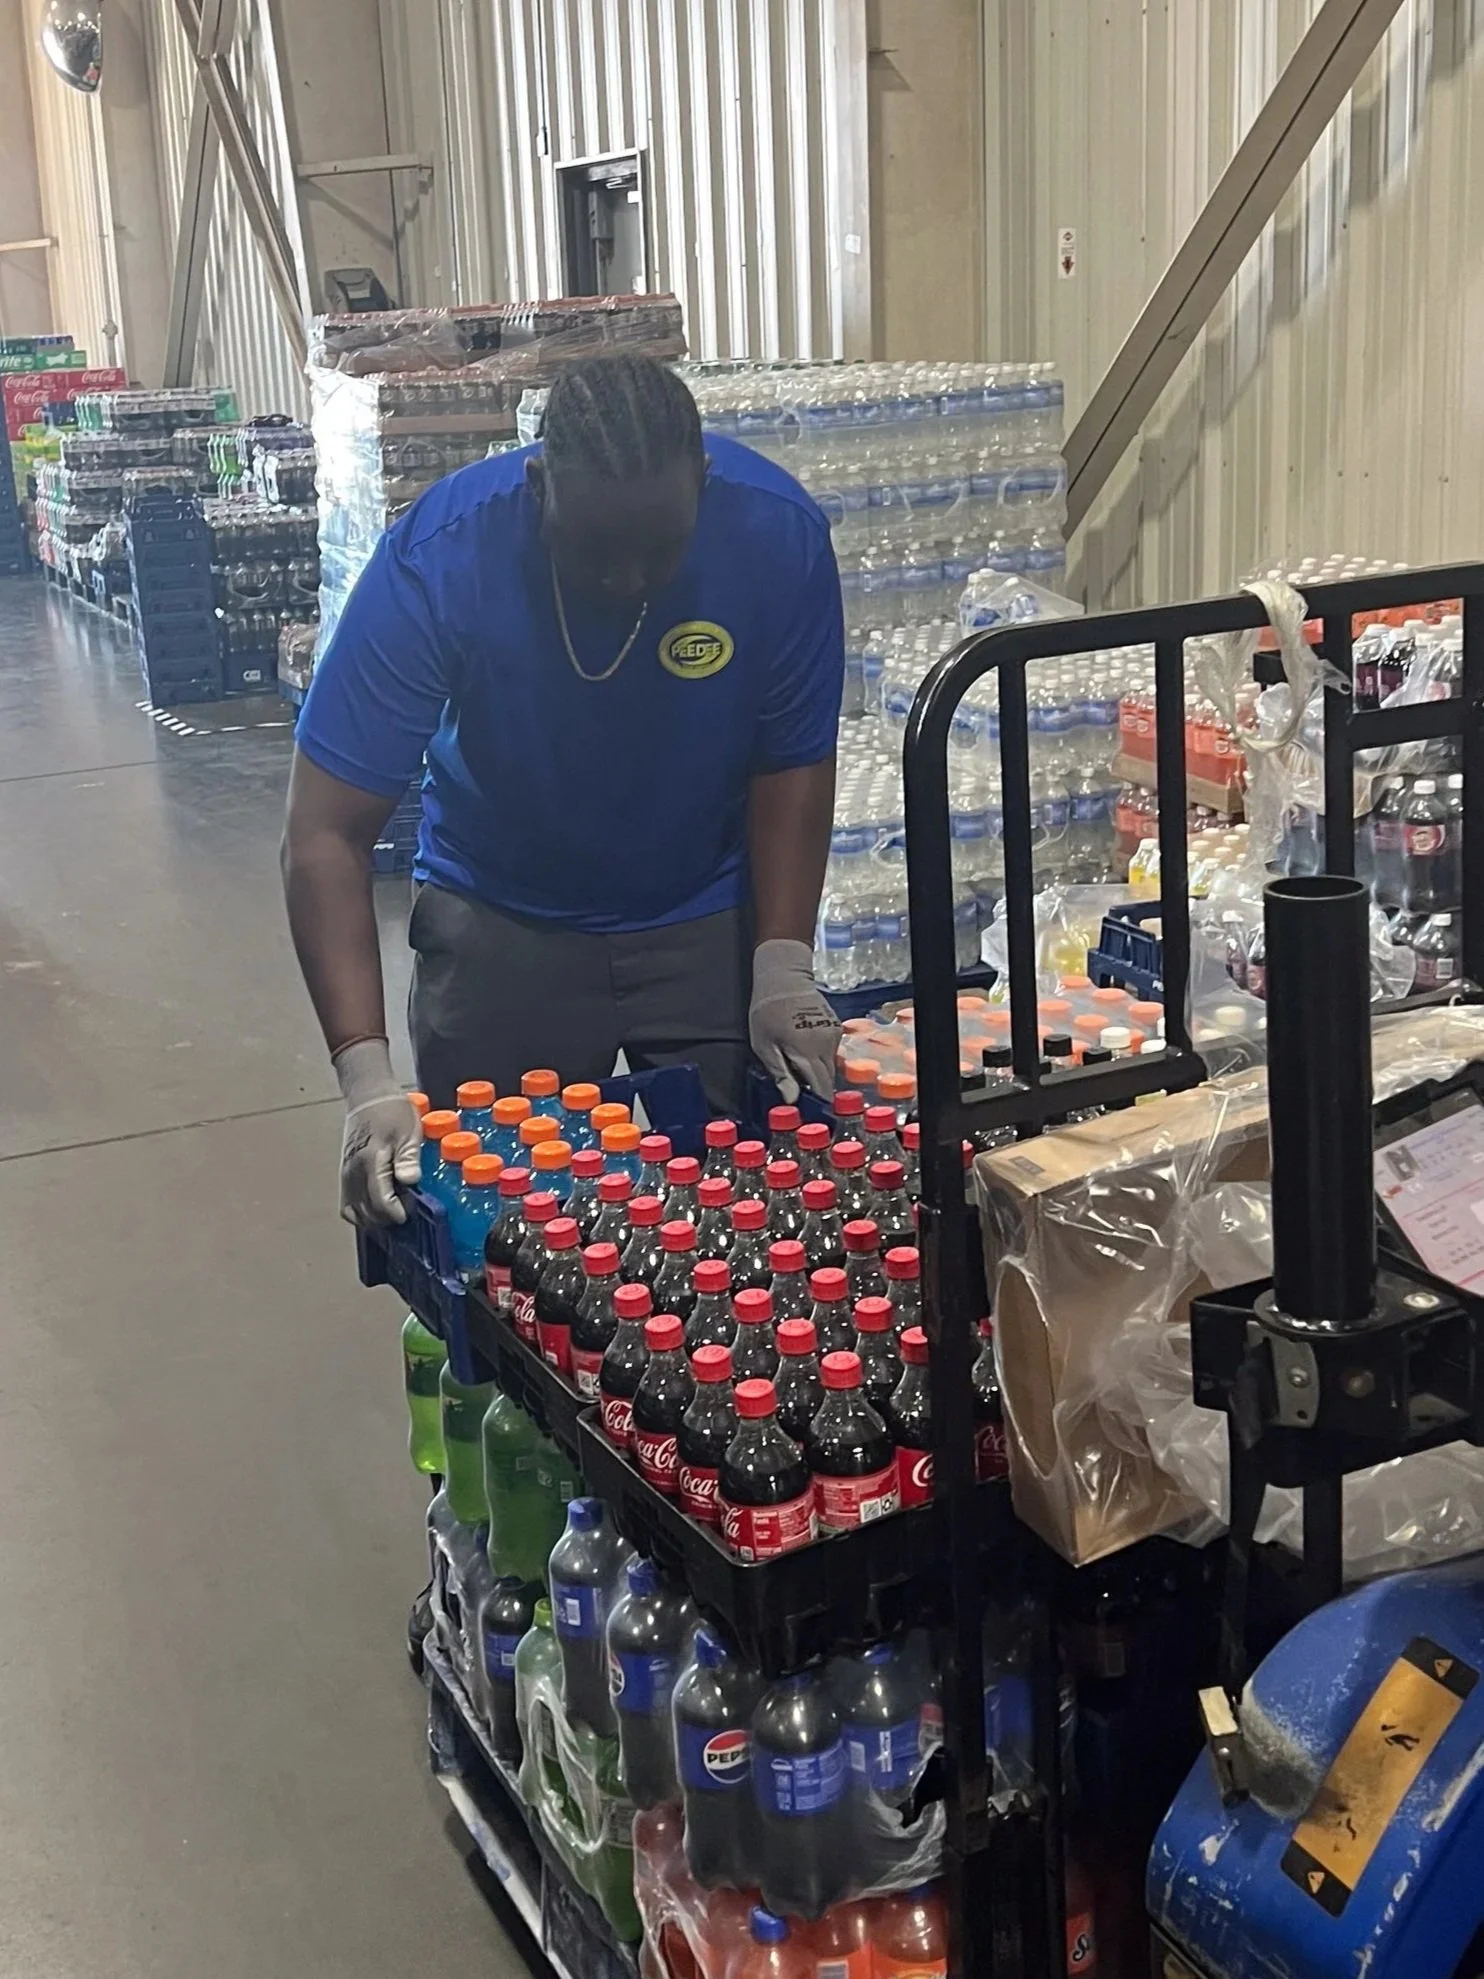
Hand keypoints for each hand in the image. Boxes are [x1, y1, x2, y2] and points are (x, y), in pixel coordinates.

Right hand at [334, 1037, 422, 1226]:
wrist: (367, 1096)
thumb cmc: (392, 1111)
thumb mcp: (409, 1131)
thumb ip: (409, 1158)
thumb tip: (409, 1182)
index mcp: (370, 1161)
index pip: (380, 1201)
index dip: (397, 1213)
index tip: (411, 1212)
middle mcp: (353, 1172)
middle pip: (366, 1212)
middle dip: (388, 1219)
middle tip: (407, 1211)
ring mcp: (345, 1175)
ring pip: (354, 1213)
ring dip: (374, 1220)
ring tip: (394, 1212)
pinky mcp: (343, 1175)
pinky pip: (347, 1206)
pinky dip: (361, 1214)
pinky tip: (377, 1210)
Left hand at [749, 938, 840, 1102]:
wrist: (785, 977)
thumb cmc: (767, 1010)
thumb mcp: (764, 1044)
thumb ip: (780, 1073)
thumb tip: (792, 1099)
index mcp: (808, 1050)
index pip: (820, 1087)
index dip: (815, 1102)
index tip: (805, 1111)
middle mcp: (827, 1044)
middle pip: (828, 1079)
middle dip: (816, 1089)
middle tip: (798, 1092)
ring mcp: (834, 1034)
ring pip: (831, 1067)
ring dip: (818, 1073)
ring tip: (798, 1069)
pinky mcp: (836, 1027)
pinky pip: (832, 1053)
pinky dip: (821, 1059)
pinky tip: (805, 1053)